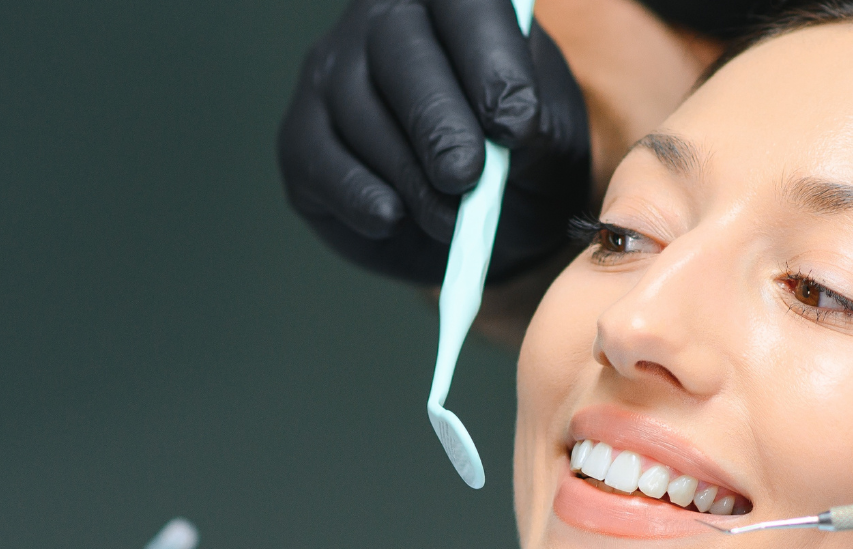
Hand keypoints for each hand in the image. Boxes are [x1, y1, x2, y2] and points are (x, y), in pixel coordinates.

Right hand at [277, 0, 590, 284]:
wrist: (488, 222)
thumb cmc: (522, 162)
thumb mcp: (550, 147)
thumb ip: (537, 132)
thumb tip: (509, 130)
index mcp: (457, 6)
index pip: (466, 3)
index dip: (489, 61)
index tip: (517, 125)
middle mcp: (385, 24)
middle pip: (398, 48)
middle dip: (436, 120)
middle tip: (465, 176)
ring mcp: (332, 75)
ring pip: (357, 110)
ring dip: (408, 174)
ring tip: (450, 219)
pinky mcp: (302, 137)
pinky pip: (320, 162)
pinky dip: (360, 197)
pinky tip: (394, 218)